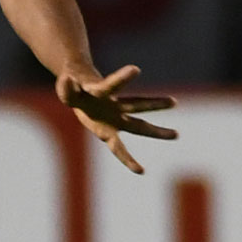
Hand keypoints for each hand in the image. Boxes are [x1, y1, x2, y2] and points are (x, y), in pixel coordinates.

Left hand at [56, 64, 176, 173]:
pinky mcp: (108, 131)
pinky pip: (119, 148)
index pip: (111, 85)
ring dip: (156, 130)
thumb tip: (67, 81)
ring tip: (177, 134)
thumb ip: (65, 88)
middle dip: (154, 103)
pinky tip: (141, 171)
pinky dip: (127, 159)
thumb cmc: (73, 90)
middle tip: (174, 101)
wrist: (77, 94)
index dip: (121, 78)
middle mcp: (112, 105)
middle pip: (136, 104)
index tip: (136, 69)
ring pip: (138, 124)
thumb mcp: (65, 89)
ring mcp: (114, 118)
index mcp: (100, 92)